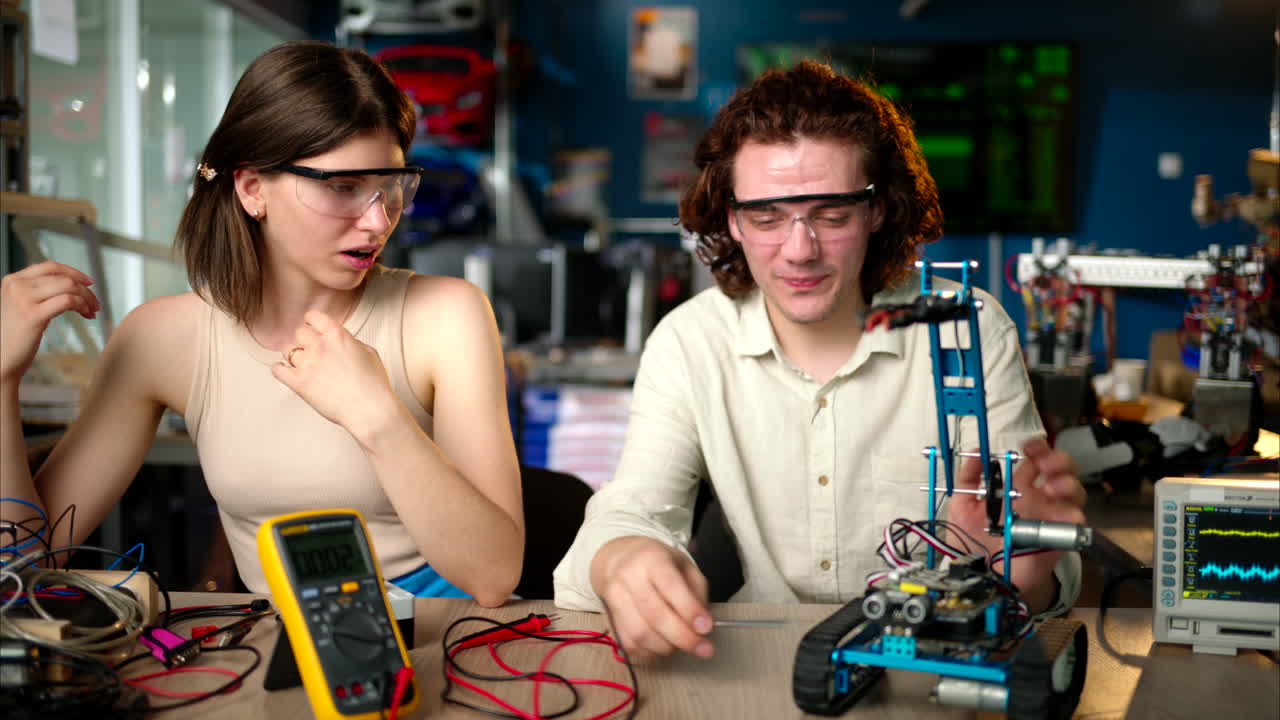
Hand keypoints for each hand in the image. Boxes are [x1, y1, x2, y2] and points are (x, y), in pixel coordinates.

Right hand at [0, 261, 99, 385]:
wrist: (1, 359)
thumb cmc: (16, 335)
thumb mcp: (24, 305)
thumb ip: (39, 292)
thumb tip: (71, 284)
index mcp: (13, 280)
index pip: (50, 266)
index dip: (74, 272)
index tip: (90, 283)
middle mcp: (16, 285)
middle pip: (63, 277)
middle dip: (85, 290)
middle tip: (95, 305)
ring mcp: (23, 298)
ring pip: (69, 287)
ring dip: (87, 298)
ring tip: (91, 311)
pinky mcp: (32, 314)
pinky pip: (68, 301)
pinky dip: (82, 306)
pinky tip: (86, 315)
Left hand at [270, 309, 398, 436]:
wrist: (369, 409)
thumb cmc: (373, 385)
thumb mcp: (368, 353)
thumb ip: (350, 342)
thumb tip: (341, 342)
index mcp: (337, 335)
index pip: (313, 316)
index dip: (312, 321)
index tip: (312, 326)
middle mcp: (319, 346)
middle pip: (299, 332)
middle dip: (305, 340)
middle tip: (311, 349)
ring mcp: (307, 364)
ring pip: (288, 351)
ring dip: (295, 356)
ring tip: (305, 364)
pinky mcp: (299, 383)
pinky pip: (277, 370)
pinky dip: (280, 370)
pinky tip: (286, 371)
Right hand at [590, 536, 713, 659]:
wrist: (619, 559)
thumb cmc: (658, 564)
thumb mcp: (684, 566)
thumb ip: (697, 593)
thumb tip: (701, 626)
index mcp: (652, 558)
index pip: (670, 586)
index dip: (689, 610)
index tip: (706, 628)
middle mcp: (629, 576)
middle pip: (655, 615)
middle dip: (683, 637)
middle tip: (704, 648)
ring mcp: (614, 598)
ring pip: (640, 634)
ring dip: (667, 646)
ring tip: (681, 643)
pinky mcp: (608, 618)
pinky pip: (629, 644)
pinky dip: (650, 652)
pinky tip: (662, 644)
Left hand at [947, 436, 1086, 610]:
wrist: (980, 575)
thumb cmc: (972, 540)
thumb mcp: (962, 505)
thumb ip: (967, 478)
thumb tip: (976, 452)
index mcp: (1017, 487)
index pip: (1035, 460)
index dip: (1038, 448)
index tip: (1029, 446)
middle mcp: (1037, 498)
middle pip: (1061, 470)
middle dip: (1059, 460)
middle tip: (1045, 464)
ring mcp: (1050, 517)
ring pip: (1074, 492)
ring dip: (1067, 484)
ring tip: (1050, 488)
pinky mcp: (1057, 538)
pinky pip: (1075, 524)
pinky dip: (1073, 515)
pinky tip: (1062, 514)